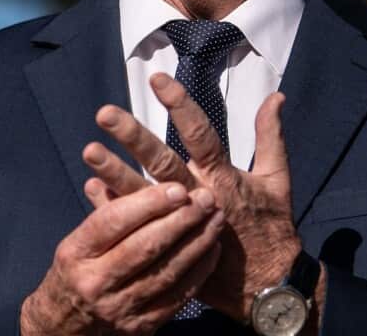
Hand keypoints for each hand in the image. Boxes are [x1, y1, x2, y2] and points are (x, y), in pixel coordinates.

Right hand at [19, 179, 225, 335]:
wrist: (67, 326)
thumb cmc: (78, 271)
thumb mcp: (78, 240)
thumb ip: (104, 210)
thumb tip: (117, 171)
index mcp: (75, 253)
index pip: (113, 222)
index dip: (148, 203)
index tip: (177, 187)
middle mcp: (94, 282)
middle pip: (144, 247)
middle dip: (181, 220)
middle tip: (206, 198)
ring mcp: (118, 308)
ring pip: (166, 272)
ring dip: (197, 242)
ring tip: (216, 218)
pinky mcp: (141, 327)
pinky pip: (177, 297)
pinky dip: (199, 271)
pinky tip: (213, 248)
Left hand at [83, 73, 304, 322]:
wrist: (266, 286)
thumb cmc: (272, 227)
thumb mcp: (278, 179)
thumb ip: (271, 136)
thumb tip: (276, 96)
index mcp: (223, 179)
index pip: (200, 135)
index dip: (181, 106)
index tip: (159, 80)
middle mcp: (198, 198)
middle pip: (162, 163)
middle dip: (134, 138)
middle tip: (105, 114)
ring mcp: (179, 225)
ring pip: (142, 196)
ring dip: (114, 173)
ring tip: (88, 151)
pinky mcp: (168, 246)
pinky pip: (135, 228)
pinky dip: (114, 208)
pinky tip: (92, 187)